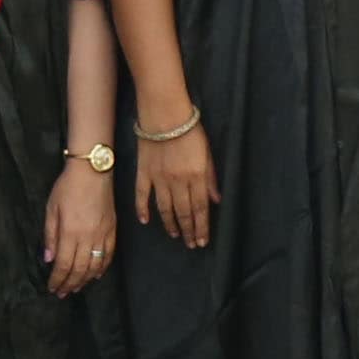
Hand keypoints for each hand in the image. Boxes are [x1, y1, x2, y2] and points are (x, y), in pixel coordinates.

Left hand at [44, 159, 116, 297]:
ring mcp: (102, 234)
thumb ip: (50, 235)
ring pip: (95, 265)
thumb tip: (48, 258)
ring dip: (85, 279)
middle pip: (79, 269)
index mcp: (70, 232)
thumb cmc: (67, 187)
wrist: (93, 171)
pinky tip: (96, 274)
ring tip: (77, 287)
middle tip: (63, 293)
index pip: (63, 264)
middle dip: (70, 284)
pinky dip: (102, 267)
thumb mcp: (51, 209)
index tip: (52, 288)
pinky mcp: (112, 229)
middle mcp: (87, 237)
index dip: (57, 280)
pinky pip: (108, 254)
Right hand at [134, 116, 216, 247]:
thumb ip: (211, 178)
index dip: (201, 227)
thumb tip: (216, 200)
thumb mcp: (208, 152)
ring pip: (165, 208)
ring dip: (170, 224)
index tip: (202, 241)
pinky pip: (141, 195)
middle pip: (184, 212)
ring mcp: (159, 178)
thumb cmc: (190, 130)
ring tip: (175, 235)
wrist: (165, 114)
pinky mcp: (143, 172)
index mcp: (196, 176)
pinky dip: (142, 209)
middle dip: (188, 230)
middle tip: (190, 244)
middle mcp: (178, 181)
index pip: (200, 209)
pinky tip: (145, 221)